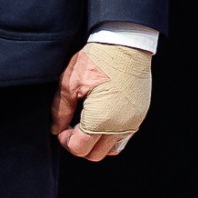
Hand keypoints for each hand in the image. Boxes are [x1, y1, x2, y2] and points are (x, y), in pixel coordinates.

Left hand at [53, 42, 149, 160]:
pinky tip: (103, 116)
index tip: (63, 126)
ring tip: (89, 121)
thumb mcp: (70, 83)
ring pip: (111, 149)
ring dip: (97, 142)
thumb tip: (56, 129)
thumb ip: (60, 111)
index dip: (66, 141)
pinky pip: (124, 136)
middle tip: (73, 125)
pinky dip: (111, 134)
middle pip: (95, 154)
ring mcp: (133, 121)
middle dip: (81, 144)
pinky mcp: (140, 114)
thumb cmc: (98, 59)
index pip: (79, 149)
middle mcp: (120, 126)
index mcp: (101, 120)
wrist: (127, 43)